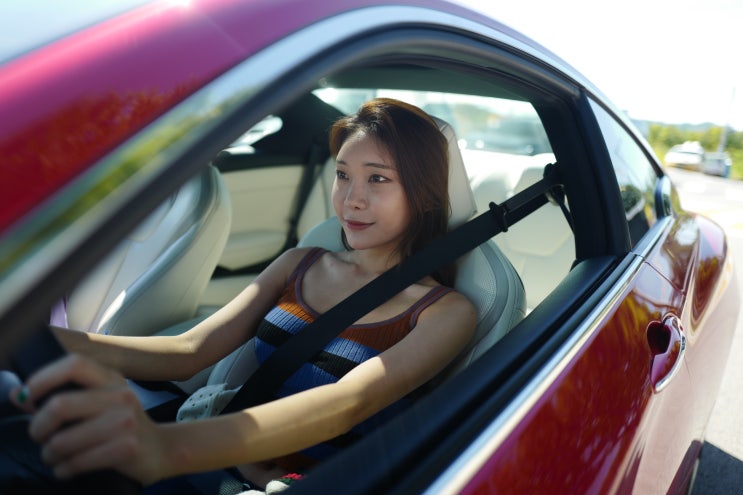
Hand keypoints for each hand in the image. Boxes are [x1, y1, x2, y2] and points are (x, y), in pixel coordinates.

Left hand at [10, 354, 166, 484]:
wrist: (161, 448)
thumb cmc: (121, 424)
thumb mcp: (102, 400)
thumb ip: (67, 394)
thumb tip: (18, 395)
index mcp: (111, 378)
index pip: (73, 364)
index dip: (42, 379)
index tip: (27, 399)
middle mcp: (120, 395)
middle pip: (59, 405)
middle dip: (38, 428)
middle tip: (39, 436)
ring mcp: (125, 422)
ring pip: (62, 441)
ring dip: (50, 454)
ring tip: (54, 457)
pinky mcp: (126, 448)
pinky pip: (76, 462)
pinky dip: (64, 469)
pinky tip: (66, 468)